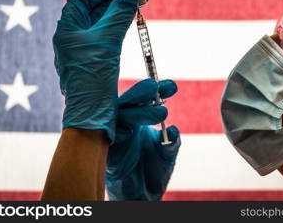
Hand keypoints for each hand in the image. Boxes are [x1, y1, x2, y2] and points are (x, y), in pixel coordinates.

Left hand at [53, 0, 137, 142]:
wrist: (92, 113)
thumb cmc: (93, 77)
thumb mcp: (107, 41)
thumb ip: (119, 14)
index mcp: (67, 29)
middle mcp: (72, 38)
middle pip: (92, 10)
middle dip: (114, 1)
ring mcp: (82, 50)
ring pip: (101, 24)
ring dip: (118, 14)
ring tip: (136, 8)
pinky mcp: (93, 61)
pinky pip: (105, 37)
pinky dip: (118, 28)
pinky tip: (130, 26)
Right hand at [106, 78, 180, 199]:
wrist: (143, 196)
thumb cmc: (154, 170)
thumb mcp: (167, 154)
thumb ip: (171, 142)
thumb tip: (175, 130)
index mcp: (138, 119)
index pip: (144, 100)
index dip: (156, 90)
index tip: (171, 85)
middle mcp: (125, 125)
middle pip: (127, 103)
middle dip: (141, 93)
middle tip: (156, 86)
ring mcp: (115, 137)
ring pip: (117, 117)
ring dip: (136, 112)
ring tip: (160, 110)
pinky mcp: (108, 153)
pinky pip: (107, 139)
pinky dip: (118, 132)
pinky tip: (130, 130)